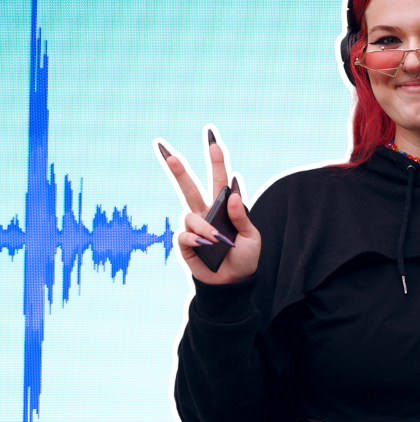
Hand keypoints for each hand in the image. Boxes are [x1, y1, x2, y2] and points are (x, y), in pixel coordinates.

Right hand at [157, 128, 260, 283]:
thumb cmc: (244, 257)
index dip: (217, 159)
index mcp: (223, 207)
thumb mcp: (252, 236)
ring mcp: (193, 228)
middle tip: (165, 150)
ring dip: (205, 226)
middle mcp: (205, 213)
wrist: (234, 282)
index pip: (219, 179)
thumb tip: (232, 191)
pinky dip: (197, 238)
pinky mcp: (185, 244)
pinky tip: (207, 245)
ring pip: (189, 214)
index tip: (213, 139)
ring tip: (219, 240)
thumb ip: (241, 215)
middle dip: (178, 168)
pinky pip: (185, 235)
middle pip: (189, 186)